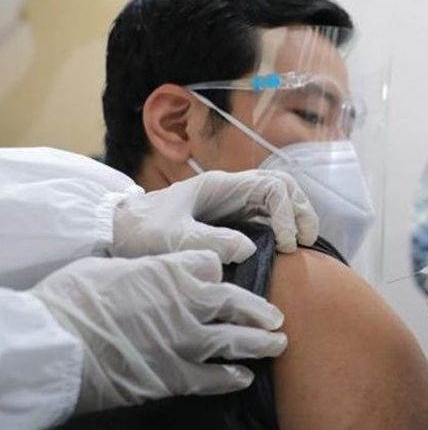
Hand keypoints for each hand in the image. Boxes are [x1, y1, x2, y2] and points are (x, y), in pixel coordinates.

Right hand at [29, 251, 287, 413]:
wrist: (59, 344)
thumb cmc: (73, 299)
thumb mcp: (111, 267)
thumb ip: (141, 271)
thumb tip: (141, 276)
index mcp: (173, 270)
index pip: (213, 264)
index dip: (216, 271)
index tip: (219, 278)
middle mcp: (190, 303)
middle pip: (237, 301)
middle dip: (258, 309)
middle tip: (275, 315)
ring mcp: (188, 341)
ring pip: (237, 339)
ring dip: (260, 342)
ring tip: (277, 342)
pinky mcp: (177, 376)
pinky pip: (215, 377)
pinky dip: (232, 377)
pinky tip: (244, 377)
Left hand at [113, 170, 318, 262]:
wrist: (116, 232)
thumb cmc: (140, 233)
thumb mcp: (171, 240)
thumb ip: (209, 242)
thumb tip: (249, 248)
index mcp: (220, 185)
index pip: (272, 187)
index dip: (287, 213)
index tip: (286, 244)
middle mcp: (231, 189)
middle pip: (282, 186)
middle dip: (300, 210)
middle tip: (305, 242)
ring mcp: (232, 202)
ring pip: (278, 198)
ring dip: (295, 216)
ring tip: (300, 244)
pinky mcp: (229, 218)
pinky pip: (266, 214)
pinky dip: (282, 226)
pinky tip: (283, 248)